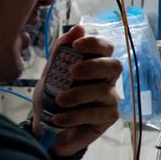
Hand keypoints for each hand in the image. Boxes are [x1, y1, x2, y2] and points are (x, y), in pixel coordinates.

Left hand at [32, 25, 122, 157]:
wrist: (45, 132)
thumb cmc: (51, 100)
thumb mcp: (50, 74)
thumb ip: (61, 52)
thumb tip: (78, 27)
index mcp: (93, 65)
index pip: (105, 47)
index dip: (94, 43)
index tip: (76, 46)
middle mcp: (106, 80)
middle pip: (114, 65)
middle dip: (93, 67)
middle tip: (72, 72)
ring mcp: (109, 99)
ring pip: (103, 90)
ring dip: (78, 94)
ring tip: (59, 100)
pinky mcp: (107, 118)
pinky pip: (95, 113)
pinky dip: (74, 115)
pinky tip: (59, 119)